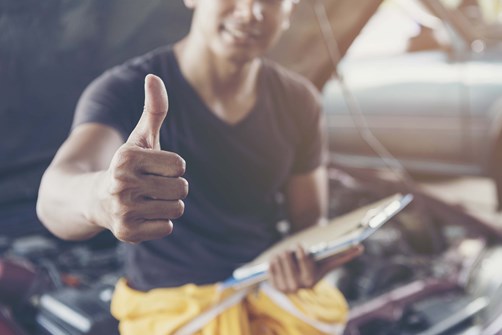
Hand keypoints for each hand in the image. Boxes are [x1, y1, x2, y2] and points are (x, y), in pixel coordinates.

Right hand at [98, 74, 187, 242]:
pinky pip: (167, 228)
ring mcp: (123, 210)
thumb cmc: (126, 165)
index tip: (153, 168)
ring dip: (167, 204)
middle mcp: (122, 184)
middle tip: (150, 186)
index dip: (172, 167)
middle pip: (182, 189)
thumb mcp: (140, 137)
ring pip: (177, 209)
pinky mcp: (127, 233)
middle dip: (172, 186)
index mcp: (126, 157)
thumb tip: (154, 76)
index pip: (180, 166)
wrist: (93, 199)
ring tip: (146, 199)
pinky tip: (142, 214)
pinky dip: (159, 222)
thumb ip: (154, 109)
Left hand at [268, 244, 362, 292]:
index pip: (304, 266)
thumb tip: (361, 248)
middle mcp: (298, 287)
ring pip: (279, 265)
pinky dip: (272, 264)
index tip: (299, 245)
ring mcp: (285, 288)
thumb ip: (343, 256)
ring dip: (280, 258)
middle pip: (288, 264)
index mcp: (311, 281)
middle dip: (288, 255)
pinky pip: (270, 271)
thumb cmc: (317, 266)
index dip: (301, 255)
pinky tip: (275, 260)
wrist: (301, 279)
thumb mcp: (327, 262)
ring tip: (282, 254)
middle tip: (289, 248)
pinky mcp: (275, 286)